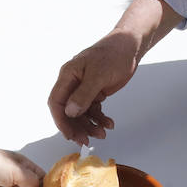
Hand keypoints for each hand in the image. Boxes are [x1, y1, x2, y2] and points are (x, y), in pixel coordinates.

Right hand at [47, 29, 143, 143]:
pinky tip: (109, 124)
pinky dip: (99, 119)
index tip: (70, 135)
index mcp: (68, 75)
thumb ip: (84, 94)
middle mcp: (73, 83)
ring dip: (90, 125)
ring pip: (81, 113)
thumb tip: (69, 112)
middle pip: (68, 111)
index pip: (56, 102)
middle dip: (76, 127)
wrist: (129, 46)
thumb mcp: (99, 74)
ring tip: (103, 133)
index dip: (60, 120)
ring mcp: (84, 88)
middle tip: (86, 140)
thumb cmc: (113, 54)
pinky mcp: (95, 92)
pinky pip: (93, 110)